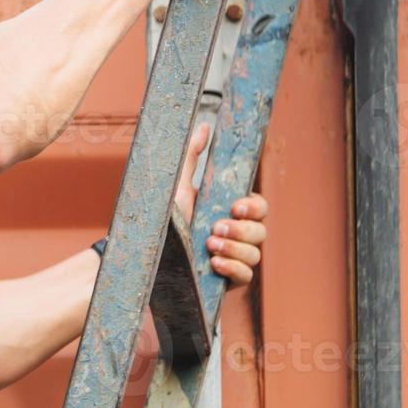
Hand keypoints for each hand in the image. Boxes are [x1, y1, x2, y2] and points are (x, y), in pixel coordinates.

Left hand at [173, 124, 267, 286]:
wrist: (146, 256)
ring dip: (235, 248)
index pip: (258, 207)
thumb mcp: (175, 186)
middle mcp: (235, 235)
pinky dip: (233, 268)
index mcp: (228, 212)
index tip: (236, 206)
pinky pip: (246, 276)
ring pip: (255, 254)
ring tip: (210, 244)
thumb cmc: (164, 221)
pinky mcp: (227, 281)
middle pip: (261, 231)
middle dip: (242, 229)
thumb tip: (205, 126)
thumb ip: (191, 156)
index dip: (254, 206)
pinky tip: (215, 263)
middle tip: (217, 227)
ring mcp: (233, 258)